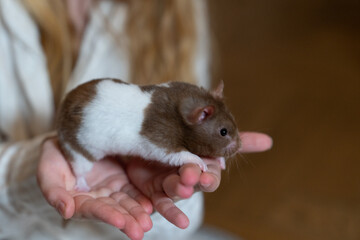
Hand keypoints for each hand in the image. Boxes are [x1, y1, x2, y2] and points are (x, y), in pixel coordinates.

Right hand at [37, 138, 152, 239]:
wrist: (69, 140)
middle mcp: (95, 200)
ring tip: (147, 223)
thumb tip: (66, 212)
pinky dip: (140, 198)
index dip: (107, 215)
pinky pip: (132, 191)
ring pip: (125, 203)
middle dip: (127, 221)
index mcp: (77, 201)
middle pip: (113, 211)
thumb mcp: (48, 173)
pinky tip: (149, 206)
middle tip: (140, 231)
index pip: (93, 210)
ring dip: (136, 214)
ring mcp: (109, 191)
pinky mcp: (120, 181)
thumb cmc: (53, 157)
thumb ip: (54, 193)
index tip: (120, 221)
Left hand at [126, 131, 271, 228]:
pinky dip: (158, 211)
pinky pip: (156, 203)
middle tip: (192, 175)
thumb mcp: (208, 137)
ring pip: (175, 190)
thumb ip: (236, 141)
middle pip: (195, 181)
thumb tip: (269, 141)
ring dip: (179, 192)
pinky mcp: (152, 191)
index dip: (211, 174)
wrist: (152, 149)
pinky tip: (153, 215)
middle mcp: (188, 177)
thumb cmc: (185, 144)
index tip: (208, 173)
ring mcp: (170, 185)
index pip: (211, 172)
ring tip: (180, 185)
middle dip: (195, 180)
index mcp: (202, 164)